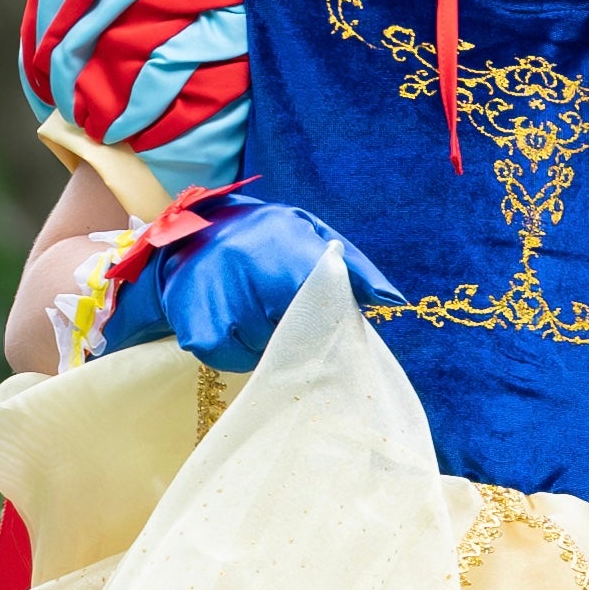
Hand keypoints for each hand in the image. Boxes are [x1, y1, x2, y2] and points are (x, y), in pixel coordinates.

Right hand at [98, 191, 402, 372]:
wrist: (194, 231)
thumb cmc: (269, 237)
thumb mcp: (315, 236)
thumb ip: (357, 269)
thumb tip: (393, 301)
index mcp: (287, 247)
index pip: (324, 297)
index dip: (331, 316)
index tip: (331, 321)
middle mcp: (249, 270)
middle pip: (296, 329)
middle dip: (301, 330)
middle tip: (294, 317)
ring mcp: (219, 299)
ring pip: (263, 348)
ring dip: (269, 344)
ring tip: (262, 317)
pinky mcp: (195, 326)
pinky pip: (229, 358)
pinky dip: (239, 354)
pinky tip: (239, 330)